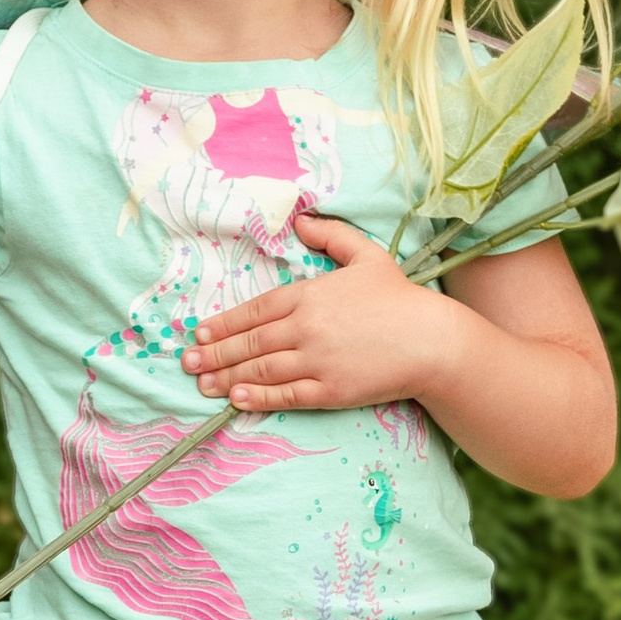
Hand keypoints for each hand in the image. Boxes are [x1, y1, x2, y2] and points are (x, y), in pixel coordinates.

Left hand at [183, 210, 448, 415]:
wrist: (432, 342)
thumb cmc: (400, 298)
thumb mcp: (367, 255)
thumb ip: (331, 236)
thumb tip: (300, 221)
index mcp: (310, 294)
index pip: (254, 310)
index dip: (224, 323)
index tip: (200, 332)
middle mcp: (306, 328)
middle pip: (250, 342)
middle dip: (214, 353)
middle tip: (187, 362)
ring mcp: (316, 361)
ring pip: (260, 370)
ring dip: (226, 377)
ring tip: (202, 384)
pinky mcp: (329, 391)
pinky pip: (285, 395)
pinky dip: (257, 397)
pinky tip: (236, 399)